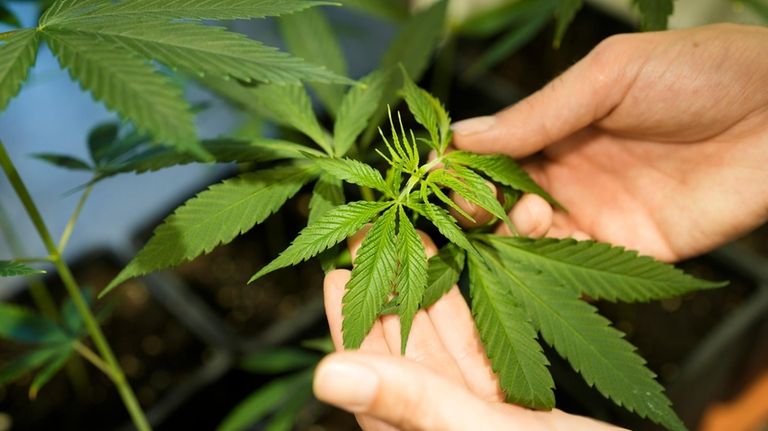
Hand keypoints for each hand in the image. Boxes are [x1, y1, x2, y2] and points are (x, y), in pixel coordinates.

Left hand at [313, 231, 622, 430]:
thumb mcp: (476, 429)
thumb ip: (409, 401)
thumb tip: (326, 374)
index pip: (371, 381)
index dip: (351, 326)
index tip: (337, 275)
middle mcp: (447, 429)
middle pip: (405, 358)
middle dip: (390, 297)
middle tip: (376, 244)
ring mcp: (484, 423)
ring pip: (446, 353)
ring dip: (432, 301)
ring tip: (418, 247)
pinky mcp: (523, 417)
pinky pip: (488, 360)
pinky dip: (478, 321)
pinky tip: (468, 285)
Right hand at [451, 23, 767, 261]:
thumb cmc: (702, 73)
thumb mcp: (610, 76)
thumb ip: (539, 113)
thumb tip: (461, 136)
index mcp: (561, 126)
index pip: (494, 151)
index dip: (462, 164)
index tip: (431, 174)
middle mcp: (570, 173)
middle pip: (502, 198)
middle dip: (475, 204)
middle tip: (464, 206)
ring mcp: (597, 213)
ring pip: (529, 236)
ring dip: (508, 232)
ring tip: (520, 214)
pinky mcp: (629, 251)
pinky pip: (575, 267)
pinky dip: (545, 263)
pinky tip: (534, 246)